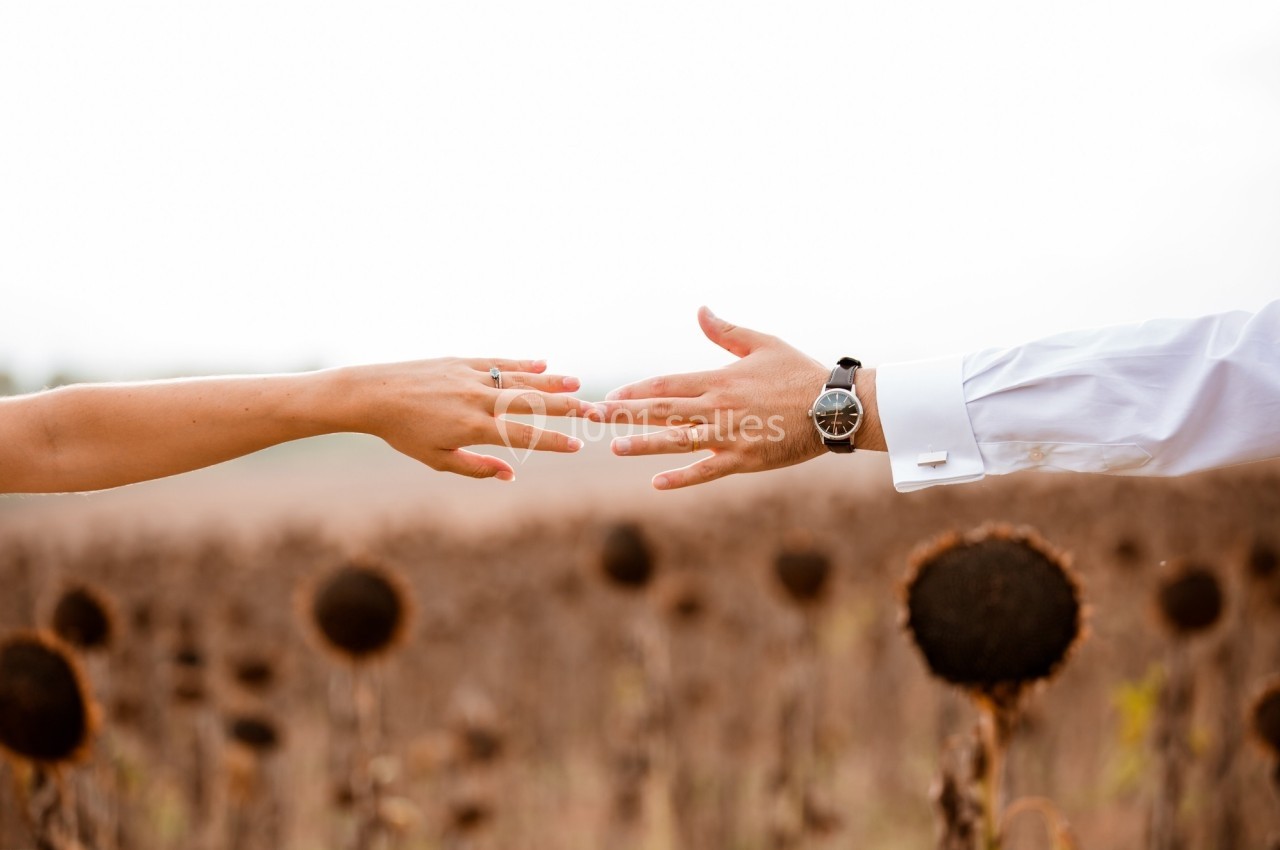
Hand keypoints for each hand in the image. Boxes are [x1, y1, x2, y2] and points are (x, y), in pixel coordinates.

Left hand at [343, 357, 601, 481]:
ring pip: (518, 379)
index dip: (554, 441)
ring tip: (576, 384)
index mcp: (473, 427)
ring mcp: (471, 376)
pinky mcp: (461, 361)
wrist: (373, 395)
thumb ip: (476, 467)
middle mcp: (477, 399)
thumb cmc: (403, 434)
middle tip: (592, 410)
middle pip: (530, 403)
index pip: (524, 435)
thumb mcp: (437, 459)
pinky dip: (521, 363)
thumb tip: (511, 474)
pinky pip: (498, 361)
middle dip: (564, 407)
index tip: (578, 445)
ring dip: (550, 382)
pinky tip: (542, 363)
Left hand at [604, 308, 882, 489]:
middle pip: (662, 411)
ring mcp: (730, 435)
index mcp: (719, 379)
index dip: (635, 391)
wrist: (834, 407)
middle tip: (594, 417)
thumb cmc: (800, 372)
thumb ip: (726, 331)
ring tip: (615, 447)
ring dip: (644, 444)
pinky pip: (707, 470)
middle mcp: (719, 407)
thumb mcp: (763, 343)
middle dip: (625, 414)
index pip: (666, 385)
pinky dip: (682, 477)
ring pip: (677, 441)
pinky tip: (658, 483)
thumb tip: (700, 309)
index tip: (610, 395)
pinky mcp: (745, 459)